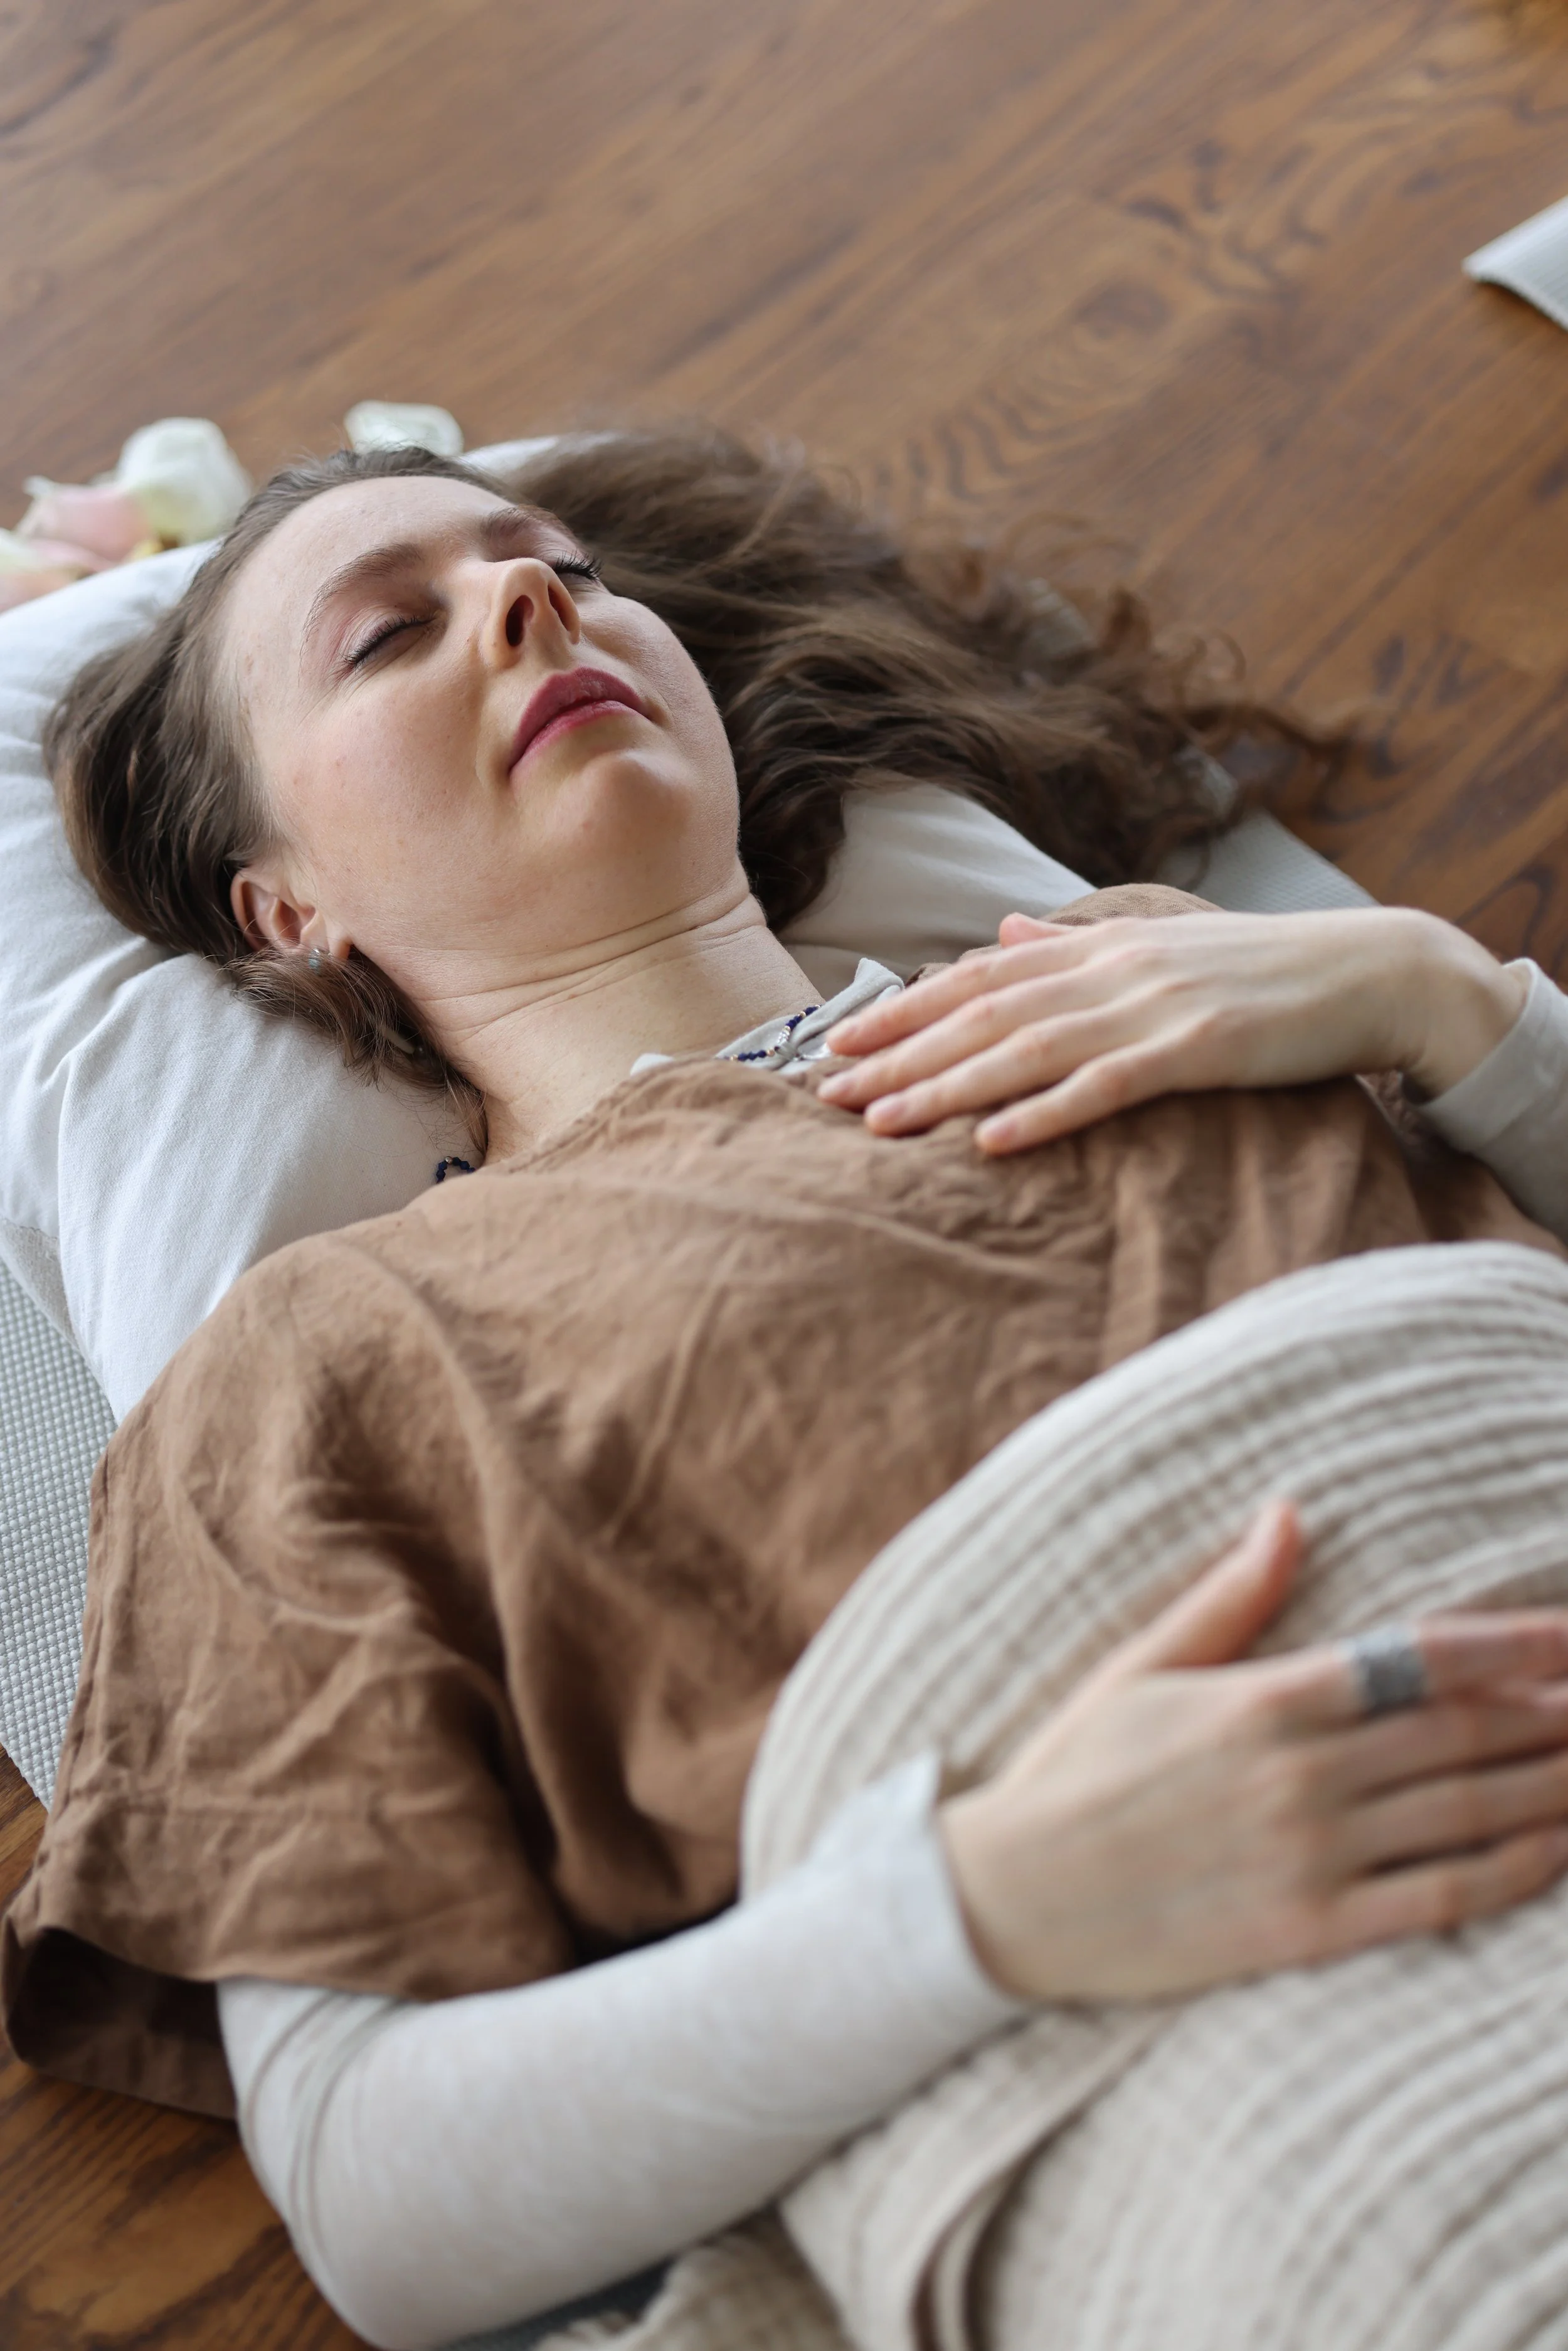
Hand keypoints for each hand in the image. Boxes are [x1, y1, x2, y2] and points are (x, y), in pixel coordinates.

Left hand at [818, 906, 1527, 1153]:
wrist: (1368, 969)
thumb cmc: (1257, 967)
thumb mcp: (1155, 942)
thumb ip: (1071, 943)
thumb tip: (1002, 928)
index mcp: (1096, 945)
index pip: (978, 975)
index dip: (903, 1010)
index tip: (837, 1043)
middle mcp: (1109, 969)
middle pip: (982, 1015)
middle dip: (899, 1056)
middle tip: (828, 1095)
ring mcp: (1151, 1008)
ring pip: (1026, 1050)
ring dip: (947, 1087)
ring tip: (880, 1123)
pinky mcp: (1197, 1049)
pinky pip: (1106, 1088)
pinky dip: (1047, 1113)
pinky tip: (994, 1143)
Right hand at [938, 1501, 1567, 2001]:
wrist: (1012, 1897)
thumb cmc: (1075, 1770)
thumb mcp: (1144, 1665)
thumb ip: (1233, 1595)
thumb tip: (1290, 1513)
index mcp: (1265, 1699)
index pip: (1423, 1660)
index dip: (1518, 1647)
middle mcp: (1302, 1775)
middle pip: (1465, 1735)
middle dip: (1554, 1715)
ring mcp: (1312, 1856)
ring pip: (1468, 1813)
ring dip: (1552, 1786)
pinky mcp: (1310, 1931)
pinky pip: (1438, 1899)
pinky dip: (1512, 1872)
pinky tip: (1558, 1849)